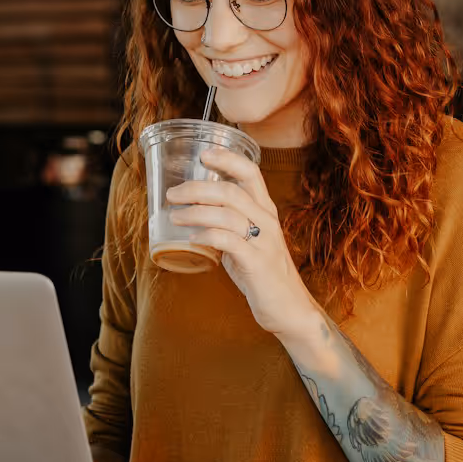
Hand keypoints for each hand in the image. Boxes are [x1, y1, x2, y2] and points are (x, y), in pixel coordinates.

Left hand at [166, 147, 320, 339]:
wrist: (289, 307)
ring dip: (195, 212)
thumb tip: (194, 212)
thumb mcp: (248, 240)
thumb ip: (228, 224)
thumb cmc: (263, 272)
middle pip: (230, 190)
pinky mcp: (257, 262)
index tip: (203, 154)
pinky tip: (192, 238)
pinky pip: (228, 241)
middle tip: (173, 194)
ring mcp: (264, 241)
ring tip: (175, 216)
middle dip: (196, 188)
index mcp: (265, 209)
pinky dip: (207, 235)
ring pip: (227, 213)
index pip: (250, 172)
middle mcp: (267, 220)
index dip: (227, 159)